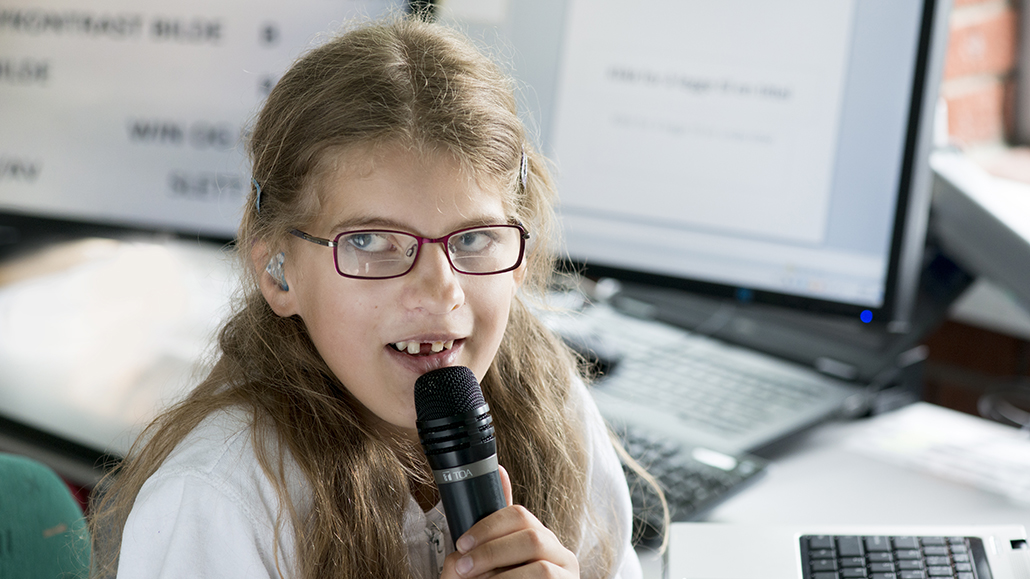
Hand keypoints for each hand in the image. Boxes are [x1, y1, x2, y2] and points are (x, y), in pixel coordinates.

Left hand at [440, 466, 579, 578]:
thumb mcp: (493, 558)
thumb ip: (492, 527)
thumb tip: (500, 471)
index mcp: (540, 537)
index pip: (519, 515)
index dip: (487, 527)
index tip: (460, 543)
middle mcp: (560, 553)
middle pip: (531, 537)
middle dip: (490, 552)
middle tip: (462, 569)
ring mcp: (567, 576)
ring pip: (540, 568)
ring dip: (500, 577)